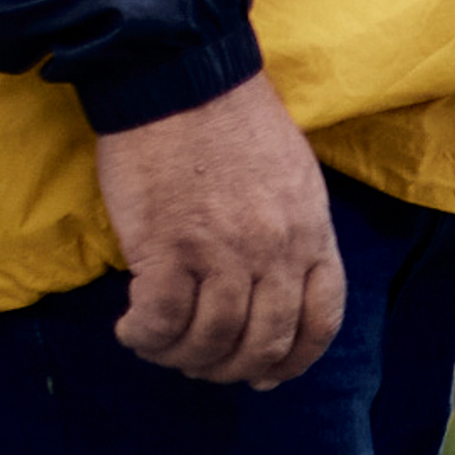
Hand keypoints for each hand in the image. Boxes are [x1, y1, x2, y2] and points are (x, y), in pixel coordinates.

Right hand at [97, 73, 343, 385]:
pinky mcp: (167, 248)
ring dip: (181, 357)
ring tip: (160, 342)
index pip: (322, 320)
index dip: (294, 360)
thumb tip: (275, 292)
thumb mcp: (292, 177)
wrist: (182, 79)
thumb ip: (293, 234)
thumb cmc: (233, 123)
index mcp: (312, 230)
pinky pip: (159, 323)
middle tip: (200, 362)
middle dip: (230, 368)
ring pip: (209, 342)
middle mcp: (275, 249)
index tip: (267, 375)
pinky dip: (144, 338)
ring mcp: (222, 251)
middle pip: (263, 343)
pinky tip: (132, 328)